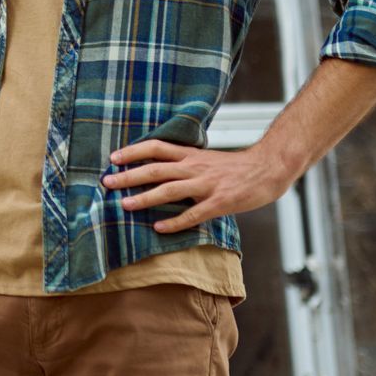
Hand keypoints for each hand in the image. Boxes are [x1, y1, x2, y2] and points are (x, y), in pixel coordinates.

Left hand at [102, 140, 296, 234]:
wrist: (268, 169)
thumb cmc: (235, 167)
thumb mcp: (205, 158)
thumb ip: (184, 162)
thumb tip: (158, 168)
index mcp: (190, 155)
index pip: (156, 147)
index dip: (133, 151)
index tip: (113, 157)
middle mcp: (195, 167)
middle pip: (156, 169)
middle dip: (129, 175)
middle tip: (107, 182)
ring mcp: (207, 185)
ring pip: (170, 190)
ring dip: (145, 197)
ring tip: (125, 205)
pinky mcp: (219, 202)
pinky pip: (193, 214)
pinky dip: (175, 221)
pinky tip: (159, 227)